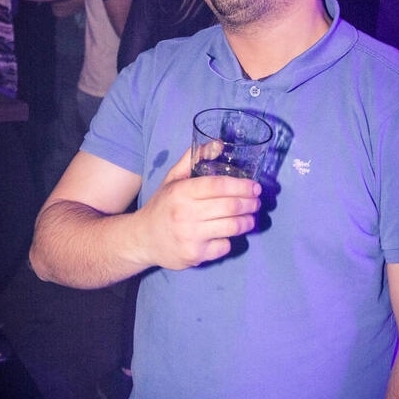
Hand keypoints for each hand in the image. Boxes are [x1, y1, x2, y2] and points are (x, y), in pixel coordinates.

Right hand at [133, 150, 261, 269]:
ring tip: (250, 217)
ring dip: (247, 222)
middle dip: (250, 203)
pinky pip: (224, 246)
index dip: (241, 186)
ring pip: (231, 227)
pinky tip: (228, 234)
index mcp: (181, 192)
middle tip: (256, 202)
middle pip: (230, 206)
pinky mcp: (195, 255)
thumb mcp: (173, 179)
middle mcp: (185, 214)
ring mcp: (190, 236)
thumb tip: (218, 144)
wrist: (141, 239)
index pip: (218, 186)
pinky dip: (230, 240)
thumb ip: (193, 159)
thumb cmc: (162, 206)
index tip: (255, 187)